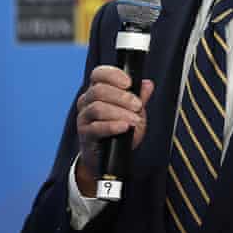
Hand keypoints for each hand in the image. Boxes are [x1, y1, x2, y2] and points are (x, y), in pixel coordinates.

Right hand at [74, 65, 154, 196]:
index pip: (99, 74)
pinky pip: (96, 127)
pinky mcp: (85, 134)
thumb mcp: (132, 112)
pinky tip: (124, 127)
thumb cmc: (119, 131)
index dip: (113, 75)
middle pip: (98, 90)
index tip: (129, 83)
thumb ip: (139, 98)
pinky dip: (112, 126)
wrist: (106, 157)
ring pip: (97, 108)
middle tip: (138, 105)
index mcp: (97, 90)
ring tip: (135, 120)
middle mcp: (86, 101)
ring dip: (119, 113)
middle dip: (121, 97)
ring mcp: (84, 117)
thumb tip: (148, 84)